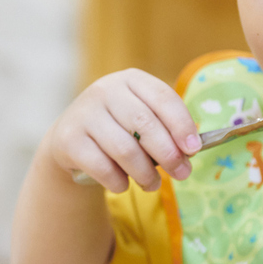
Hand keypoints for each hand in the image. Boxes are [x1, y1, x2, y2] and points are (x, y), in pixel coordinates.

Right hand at [43, 69, 200, 191]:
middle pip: (144, 124)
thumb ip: (165, 130)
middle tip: (182, 174)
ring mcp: (84, 113)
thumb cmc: (118, 129)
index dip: (181, 124)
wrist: (70, 139)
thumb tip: (190, 151)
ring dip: (145, 174)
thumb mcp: (140, 119)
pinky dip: (119, 181)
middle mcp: (105, 90)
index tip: (194, 149)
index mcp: (130, 79)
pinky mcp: (69, 139)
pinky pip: (102, 167)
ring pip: (125, 149)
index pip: (162, 97)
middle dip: (168, 154)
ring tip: (152, 184)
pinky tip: (123, 184)